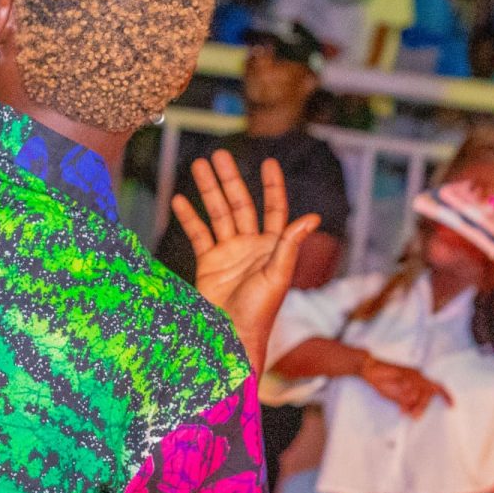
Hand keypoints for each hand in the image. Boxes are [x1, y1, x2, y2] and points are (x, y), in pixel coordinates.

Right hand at [172, 151, 320, 371]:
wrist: (232, 337)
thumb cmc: (260, 312)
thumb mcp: (277, 276)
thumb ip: (290, 245)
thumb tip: (314, 217)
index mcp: (274, 247)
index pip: (274, 208)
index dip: (272, 186)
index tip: (267, 162)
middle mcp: (252, 246)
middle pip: (241, 204)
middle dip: (230, 179)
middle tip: (219, 155)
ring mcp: (230, 253)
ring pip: (218, 214)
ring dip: (208, 190)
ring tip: (198, 165)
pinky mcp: (209, 263)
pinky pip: (198, 234)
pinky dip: (189, 217)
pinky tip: (179, 199)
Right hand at [358, 356, 451, 417]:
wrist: (371, 370)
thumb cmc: (384, 382)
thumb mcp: (397, 397)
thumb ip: (406, 403)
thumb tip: (415, 414)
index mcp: (418, 380)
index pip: (436, 386)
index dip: (446, 395)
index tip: (452, 406)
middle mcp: (417, 375)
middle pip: (429, 390)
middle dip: (424, 405)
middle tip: (416, 417)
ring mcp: (411, 374)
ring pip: (421, 390)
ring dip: (416, 403)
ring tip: (407, 412)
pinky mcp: (403, 373)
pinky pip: (411, 388)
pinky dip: (406, 399)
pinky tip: (401, 407)